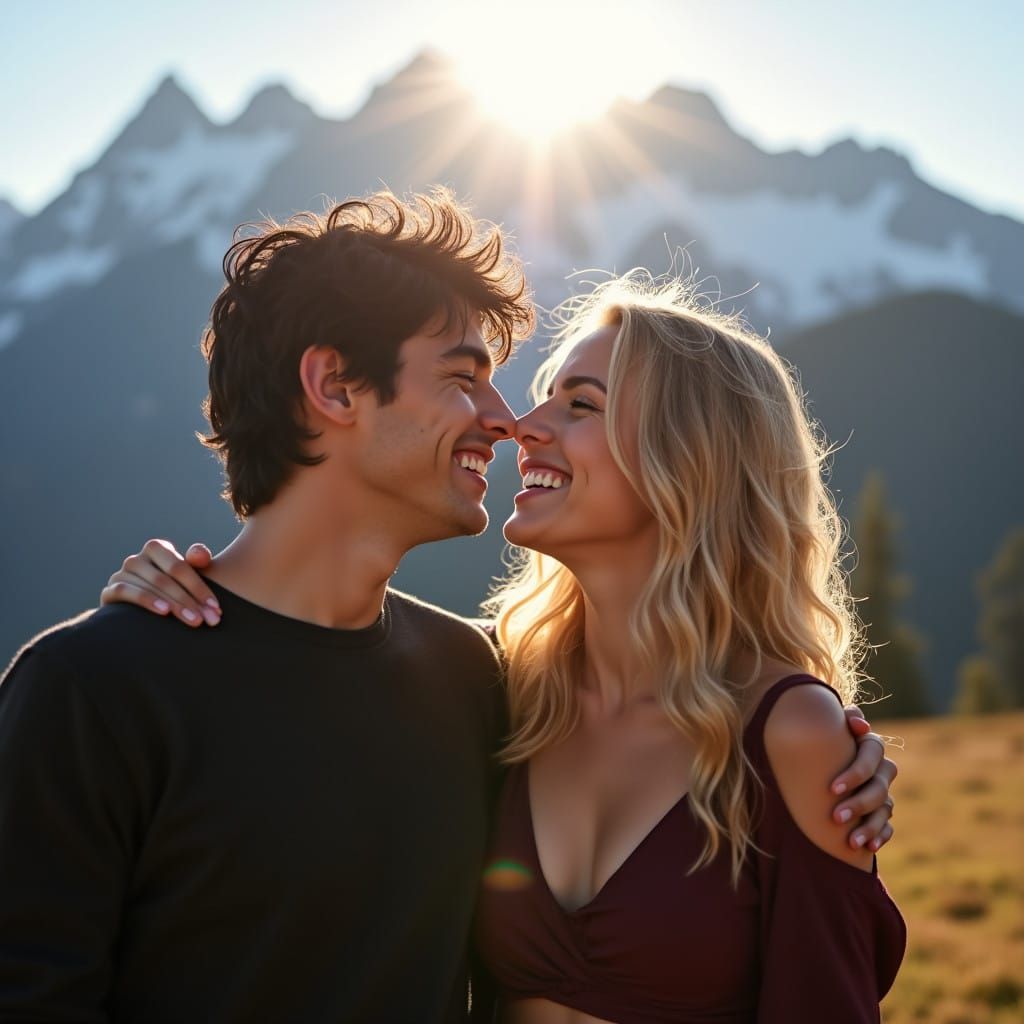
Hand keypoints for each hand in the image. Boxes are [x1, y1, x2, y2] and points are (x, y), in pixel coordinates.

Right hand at [100, 540, 220, 627]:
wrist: (137, 612)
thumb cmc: (171, 589)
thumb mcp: (187, 576)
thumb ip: (197, 561)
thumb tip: (201, 555)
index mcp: (157, 549)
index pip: (180, 566)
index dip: (200, 587)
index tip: (216, 607)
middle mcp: (136, 559)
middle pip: (167, 578)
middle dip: (191, 601)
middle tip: (209, 620)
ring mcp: (120, 574)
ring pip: (151, 585)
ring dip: (174, 604)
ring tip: (193, 620)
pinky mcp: (109, 592)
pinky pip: (125, 591)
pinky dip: (147, 600)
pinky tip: (164, 612)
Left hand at [830, 707, 896, 852]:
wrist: (811, 767)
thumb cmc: (816, 742)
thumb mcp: (824, 729)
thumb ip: (842, 721)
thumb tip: (860, 724)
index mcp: (868, 746)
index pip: (872, 754)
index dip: (855, 772)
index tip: (831, 789)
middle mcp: (879, 769)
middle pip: (879, 787)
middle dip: (858, 804)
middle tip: (835, 818)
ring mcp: (882, 793)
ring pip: (885, 809)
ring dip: (869, 826)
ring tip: (849, 842)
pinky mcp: (880, 813)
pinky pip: (888, 826)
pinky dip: (880, 835)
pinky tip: (868, 847)